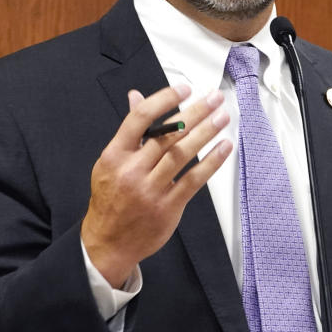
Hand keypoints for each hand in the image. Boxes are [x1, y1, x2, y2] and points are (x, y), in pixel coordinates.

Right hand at [81, 84, 231, 287]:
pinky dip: (211, 161)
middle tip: (215, 98)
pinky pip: (194, 179)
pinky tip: (224, 147)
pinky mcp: (168, 206)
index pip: (141, 119)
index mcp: (115, 155)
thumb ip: (129, 130)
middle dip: (195, 112)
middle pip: (168, 134)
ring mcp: (151, 189)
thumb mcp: (111, 161)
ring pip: (183, 153)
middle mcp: (132, 170)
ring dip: (206, 132)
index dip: (164, 100)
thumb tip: (136, 96)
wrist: (107, 242)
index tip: (184, 89)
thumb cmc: (110, 197)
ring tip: (222, 117)